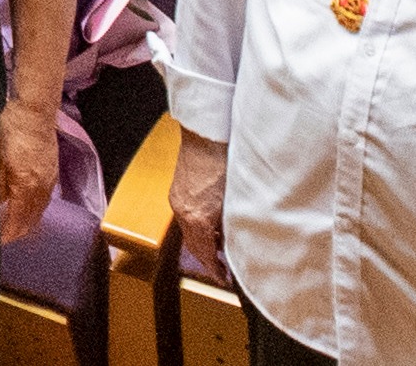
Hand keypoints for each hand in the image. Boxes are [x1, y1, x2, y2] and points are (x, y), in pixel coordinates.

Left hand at [0, 96, 58, 246]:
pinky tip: (28, 208)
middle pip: (32, 220)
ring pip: (40, 211)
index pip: (18, 219)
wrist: (35, 111)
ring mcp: (49, 180)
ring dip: (28, 222)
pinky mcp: (53, 172)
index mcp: (25, 185)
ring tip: (15, 229)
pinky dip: (36, 209)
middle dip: (19, 233)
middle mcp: (41, 187)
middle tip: (6, 239)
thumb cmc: (11, 129)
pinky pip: (45, 199)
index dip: (9, 233)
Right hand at [167, 134, 227, 286]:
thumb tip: (237, 240)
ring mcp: (178, 200)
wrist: (207, 136)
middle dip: (207, 259)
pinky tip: (211, 224)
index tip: (223, 279)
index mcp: (197, 217)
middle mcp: (182, 211)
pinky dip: (197, 227)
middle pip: (193, 245)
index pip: (204, 253)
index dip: (214, 269)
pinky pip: (185, 217)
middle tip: (222, 268)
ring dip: (202, 242)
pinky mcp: (178, 190)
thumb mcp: (235, 200)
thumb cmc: (224, 163)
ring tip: (220, 246)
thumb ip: (232, 224)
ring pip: (188, 232)